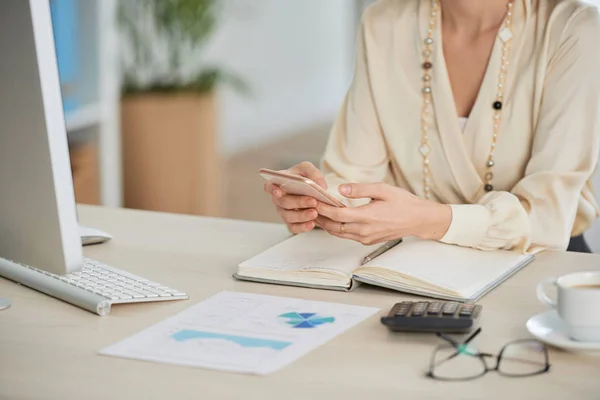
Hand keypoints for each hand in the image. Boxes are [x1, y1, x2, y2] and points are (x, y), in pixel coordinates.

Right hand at [264, 162, 327, 233]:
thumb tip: (321, 185)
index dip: (272, 189)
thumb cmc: (304, 177)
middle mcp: (278, 199)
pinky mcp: (290, 222)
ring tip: (315, 213)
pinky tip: (311, 224)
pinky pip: (293, 227)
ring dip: (302, 216)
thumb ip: (313, 173)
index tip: (278, 191)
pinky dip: (302, 227)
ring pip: (288, 216)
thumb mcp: (308, 169)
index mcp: (278, 183)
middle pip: (284, 202)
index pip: (269, 186)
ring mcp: (283, 211)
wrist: (311, 192)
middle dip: (299, 202)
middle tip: (313, 201)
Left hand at [316, 183, 451, 244]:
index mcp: (367, 217)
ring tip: (315, 212)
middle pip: (334, 227)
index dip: (323, 208)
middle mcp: (364, 231)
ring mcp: (366, 238)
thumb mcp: (383, 189)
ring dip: (326, 224)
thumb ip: (360, 189)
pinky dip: (336, 228)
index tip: (312, 199)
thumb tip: (341, 188)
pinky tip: (332, 219)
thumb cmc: (403, 202)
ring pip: (339, 233)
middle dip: (320, 217)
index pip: (337, 215)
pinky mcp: (368, 240)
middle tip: (308, 206)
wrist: (419, 220)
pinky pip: (347, 235)